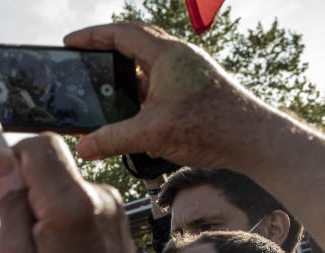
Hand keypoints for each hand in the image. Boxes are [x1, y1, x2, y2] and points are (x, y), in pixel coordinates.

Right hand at [0, 134, 157, 252]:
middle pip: (51, 163)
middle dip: (26, 189)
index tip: (3, 195)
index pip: (38, 145)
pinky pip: (81, 204)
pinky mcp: (119, 222)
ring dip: (45, 209)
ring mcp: (113, 209)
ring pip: (64, 185)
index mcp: (70, 204)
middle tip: (20, 235)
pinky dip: (64, 221)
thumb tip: (0, 162)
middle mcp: (98, 197)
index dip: (12, 162)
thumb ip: (8, 205)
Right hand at [64, 23, 272, 169]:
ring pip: (145, 66)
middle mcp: (178, 58)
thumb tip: (83, 147)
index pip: (122, 33)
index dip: (92, 36)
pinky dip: (138, 93)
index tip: (70, 43)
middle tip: (83, 59)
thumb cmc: (212, 127)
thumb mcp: (152, 133)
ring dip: (122, 75)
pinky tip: (128, 114)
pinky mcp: (192, 91)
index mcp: (167, 55)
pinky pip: (157, 84)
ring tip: (100, 89)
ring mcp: (186, 74)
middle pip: (133, 44)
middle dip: (105, 50)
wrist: (254, 140)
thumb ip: (112, 138)